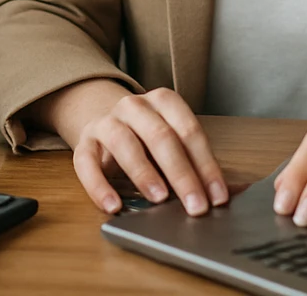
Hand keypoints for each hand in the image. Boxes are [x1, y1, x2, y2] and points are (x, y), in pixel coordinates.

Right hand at [40, 80, 228, 215]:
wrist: (102, 119)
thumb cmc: (146, 136)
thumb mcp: (172, 139)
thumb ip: (193, 161)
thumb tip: (223, 193)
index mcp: (163, 101)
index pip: (189, 131)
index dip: (206, 165)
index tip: (218, 196)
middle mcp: (134, 106)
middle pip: (161, 137)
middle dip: (182, 173)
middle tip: (195, 205)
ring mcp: (106, 122)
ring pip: (124, 142)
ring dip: (144, 172)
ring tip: (159, 198)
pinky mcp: (83, 143)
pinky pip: (86, 163)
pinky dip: (99, 186)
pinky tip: (113, 206)